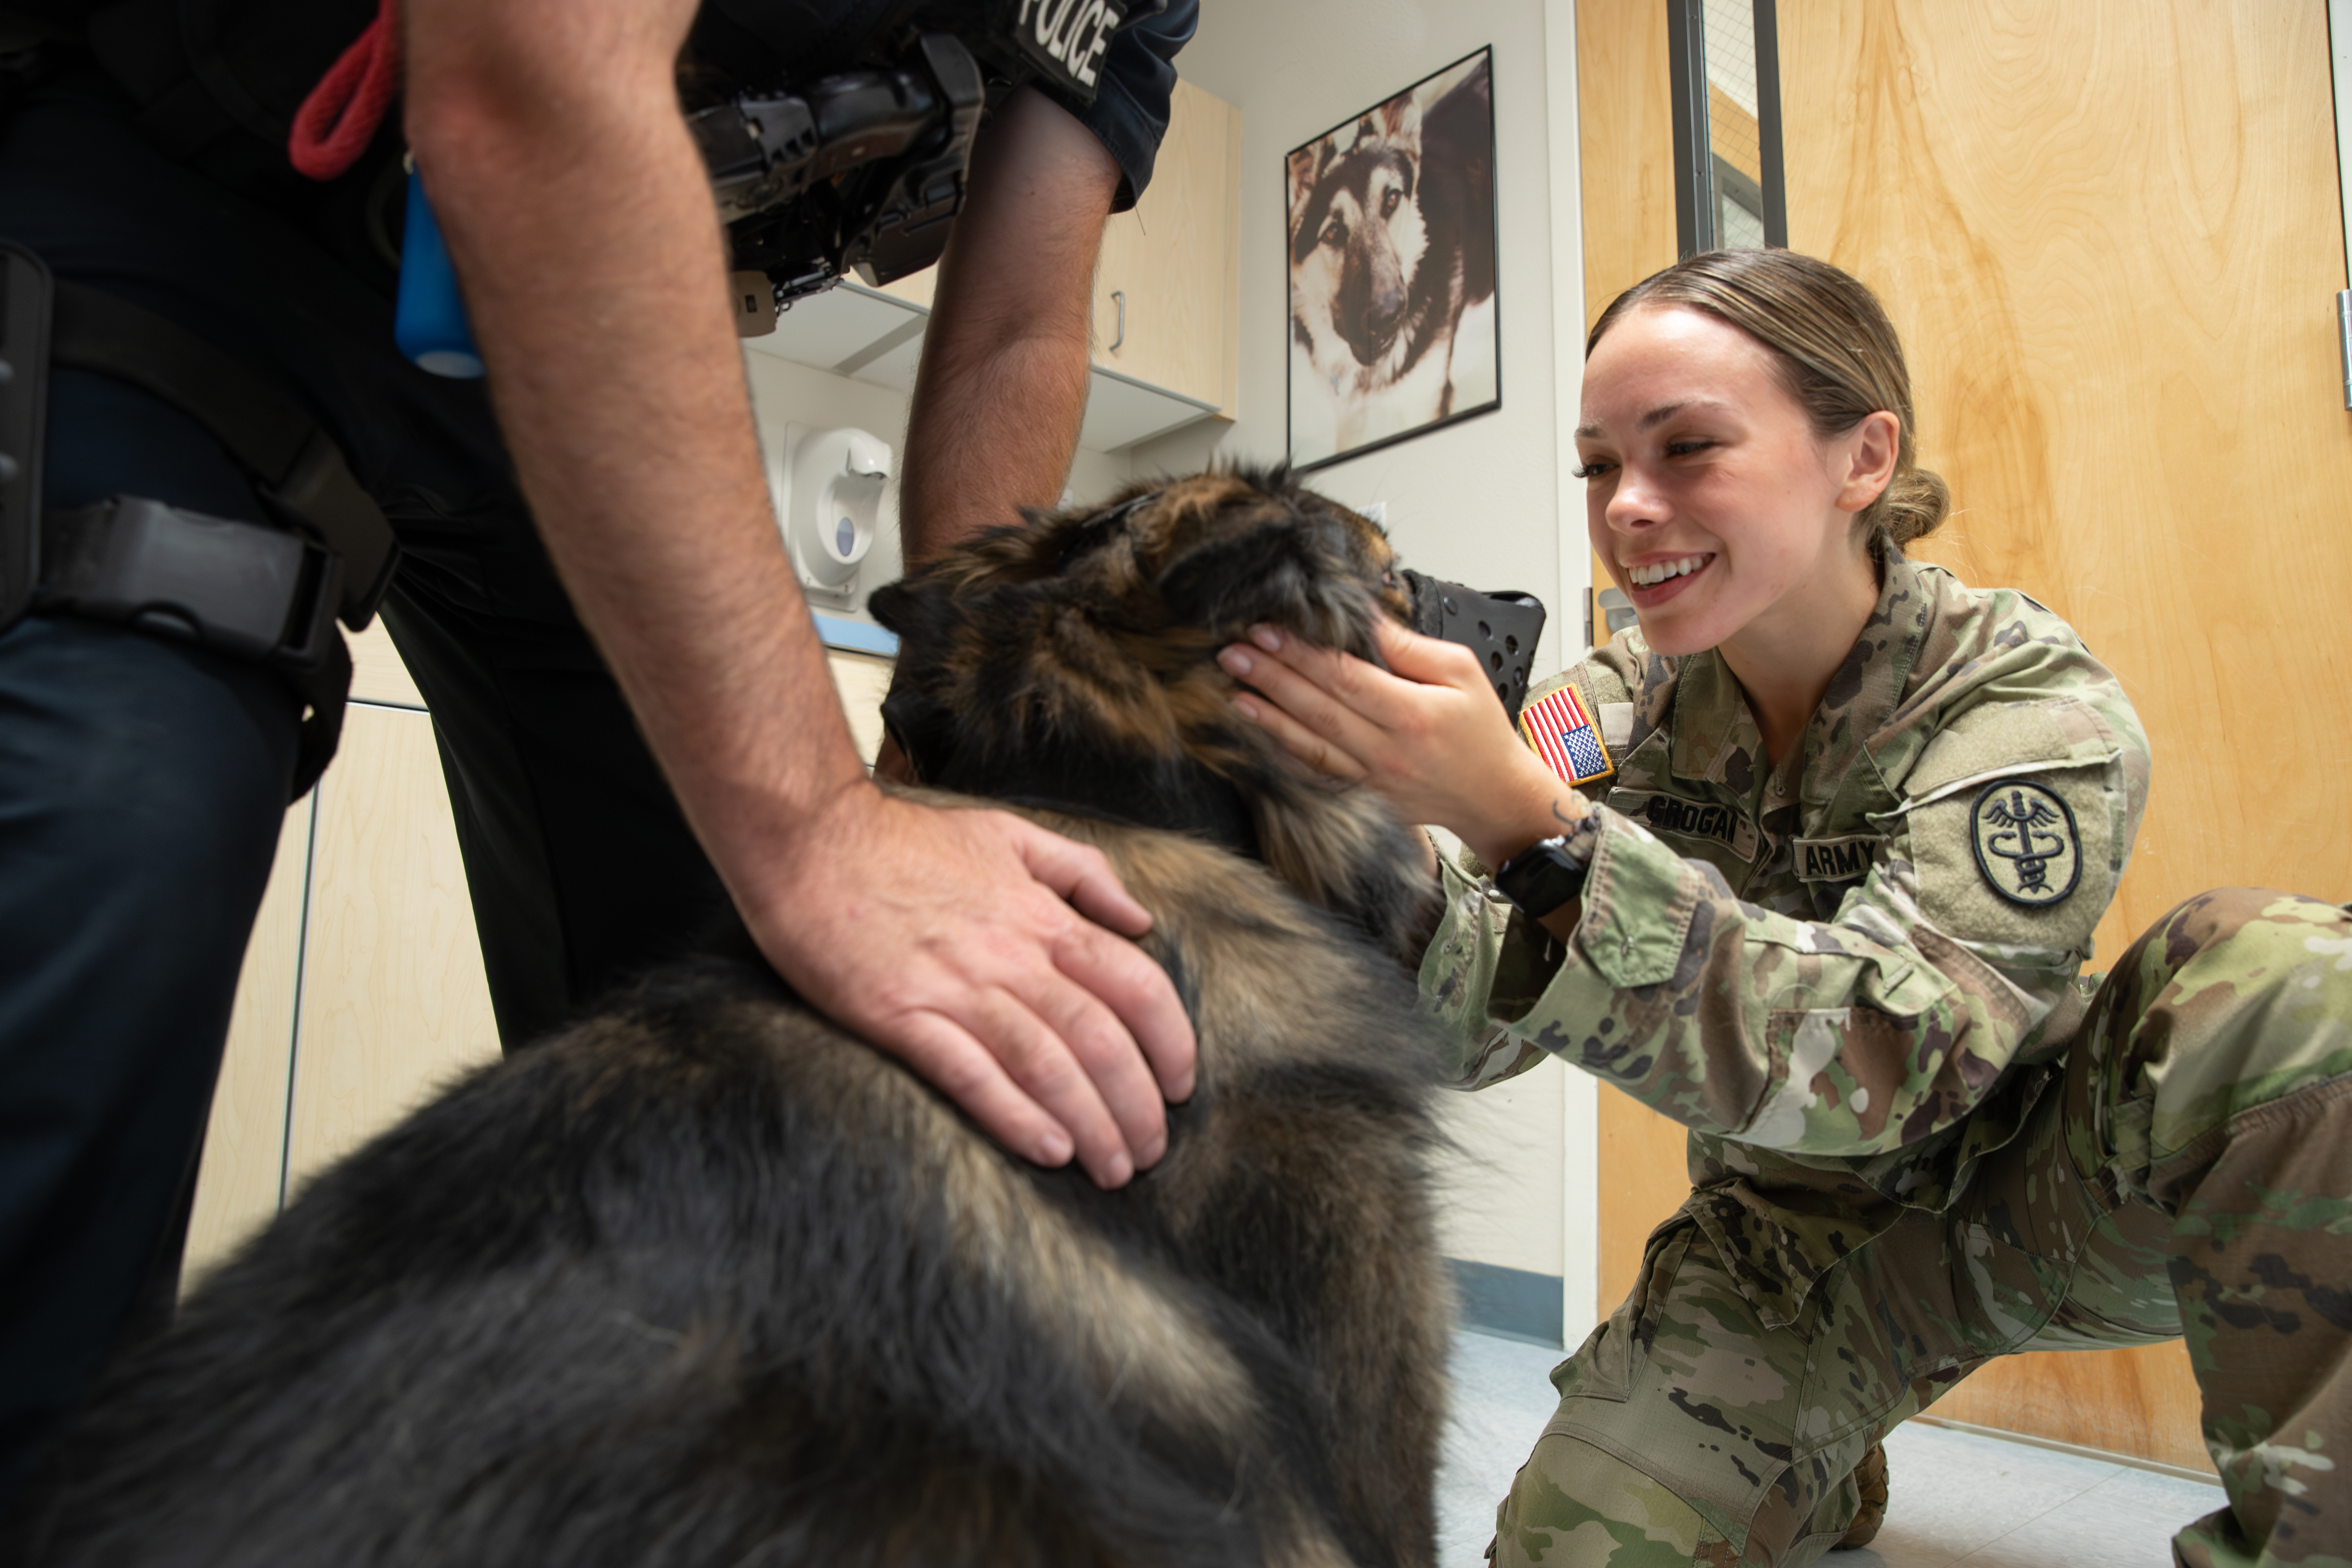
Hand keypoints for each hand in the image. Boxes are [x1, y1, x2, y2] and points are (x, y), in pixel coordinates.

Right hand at [742, 783, 1195, 1187]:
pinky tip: (1049, 1151)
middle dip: (1137, 1105)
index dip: (1171, 1042)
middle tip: (1151, 1153)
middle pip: (1101, 1039)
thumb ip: (1082, 872)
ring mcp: (955, 988)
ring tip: (1112, 1169)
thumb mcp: (1009, 834)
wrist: (809, 841)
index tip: (1181, 1086)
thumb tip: (1141, 918)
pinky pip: (970, 1075)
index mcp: (1041, 917)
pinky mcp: (900, 1017)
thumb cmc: (907, 842)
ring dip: (1090, 1124)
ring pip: (1047, 1065)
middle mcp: (1011, 956)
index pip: (1136, 985)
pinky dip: (1016, 1116)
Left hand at [1217, 620, 1584, 869]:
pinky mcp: (1363, 797)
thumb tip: (1363, 619)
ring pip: (1309, 744)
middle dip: (1272, 677)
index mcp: (1413, 714)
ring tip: (1233, 687)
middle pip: (1318, 708)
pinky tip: (1257, 730)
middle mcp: (1388, 751)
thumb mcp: (1461, 671)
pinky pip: (1315, 773)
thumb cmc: (1481, 730)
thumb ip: (1408, 646)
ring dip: (1267, 714)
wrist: (1492, 796)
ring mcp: (1372, 780)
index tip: (1267, 630)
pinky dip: (1283, 751)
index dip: (1302, 653)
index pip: (1345, 677)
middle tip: (1235, 651)